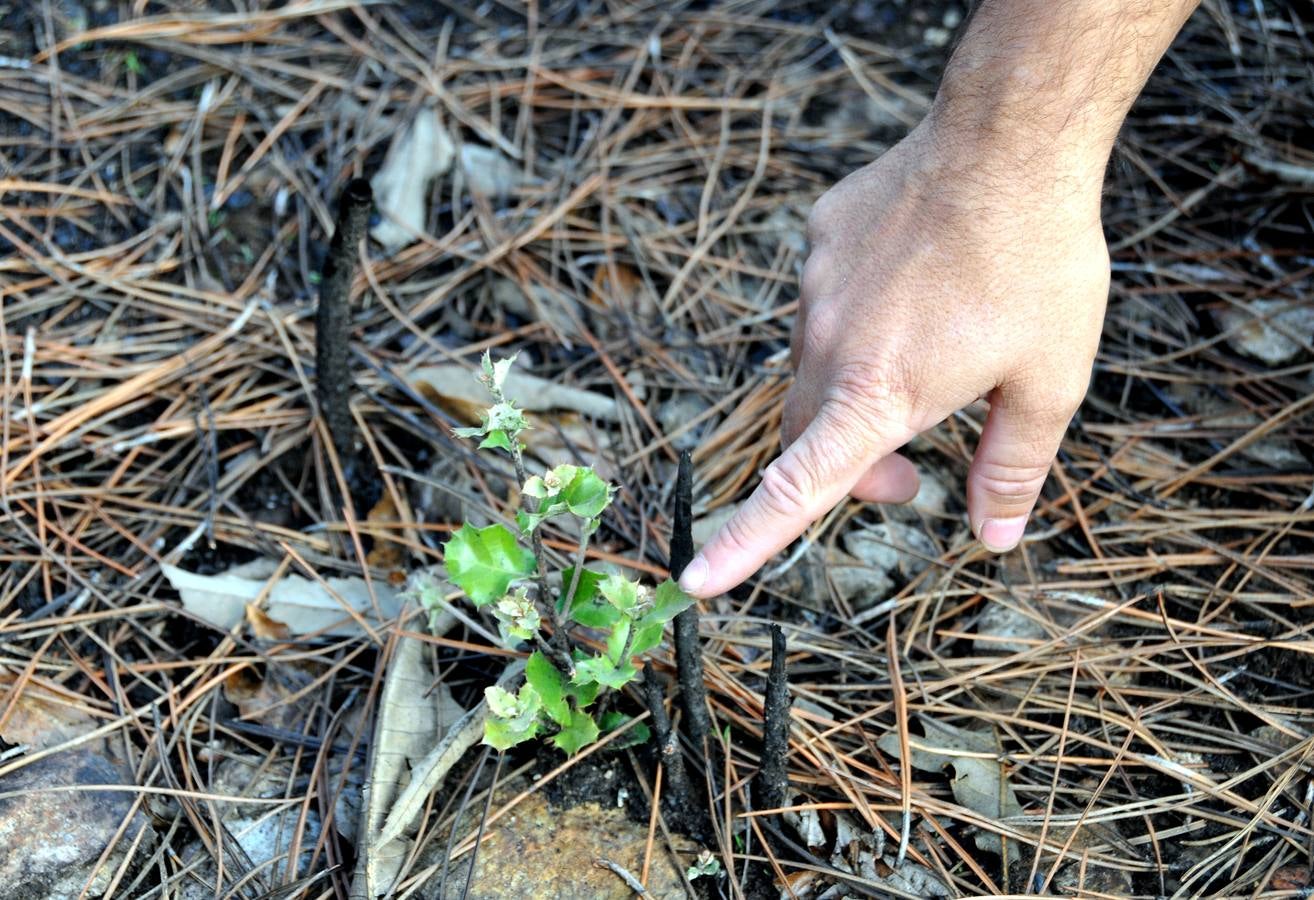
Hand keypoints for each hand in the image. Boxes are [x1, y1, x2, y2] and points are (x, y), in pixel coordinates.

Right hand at [679, 119, 1110, 596]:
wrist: (1009, 137)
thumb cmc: (1040, 262)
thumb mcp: (1050, 381)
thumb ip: (1011, 469)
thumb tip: (991, 535)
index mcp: (877, 393)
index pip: (795, 488)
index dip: (743, 543)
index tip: (694, 581)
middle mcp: (829, 345)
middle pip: (805, 436)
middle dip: (848, 472)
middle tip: (912, 478)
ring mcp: (816, 288)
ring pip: (815, 367)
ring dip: (855, 392)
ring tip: (934, 358)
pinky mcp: (818, 241)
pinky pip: (825, 301)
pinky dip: (861, 318)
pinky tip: (917, 286)